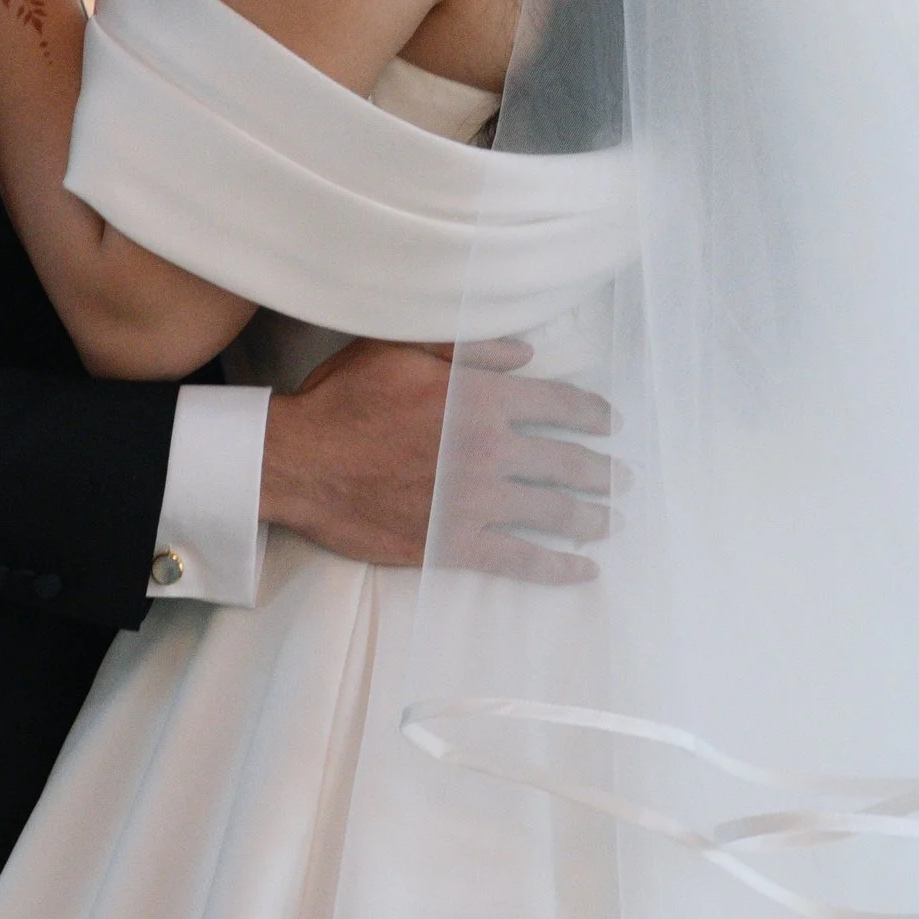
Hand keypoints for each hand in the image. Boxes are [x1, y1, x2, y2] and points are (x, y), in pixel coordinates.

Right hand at [262, 338, 623, 582]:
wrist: (297, 461)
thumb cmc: (342, 399)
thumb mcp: (400, 348)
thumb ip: (469, 348)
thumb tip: (526, 355)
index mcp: (481, 398)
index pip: (560, 405)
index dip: (594, 415)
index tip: (611, 423)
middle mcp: (489, 450)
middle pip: (568, 463)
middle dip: (603, 471)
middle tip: (622, 478)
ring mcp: (473, 502)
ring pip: (553, 512)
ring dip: (591, 517)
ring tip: (610, 521)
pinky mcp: (452, 544)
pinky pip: (519, 560)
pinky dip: (557, 567)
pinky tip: (582, 569)